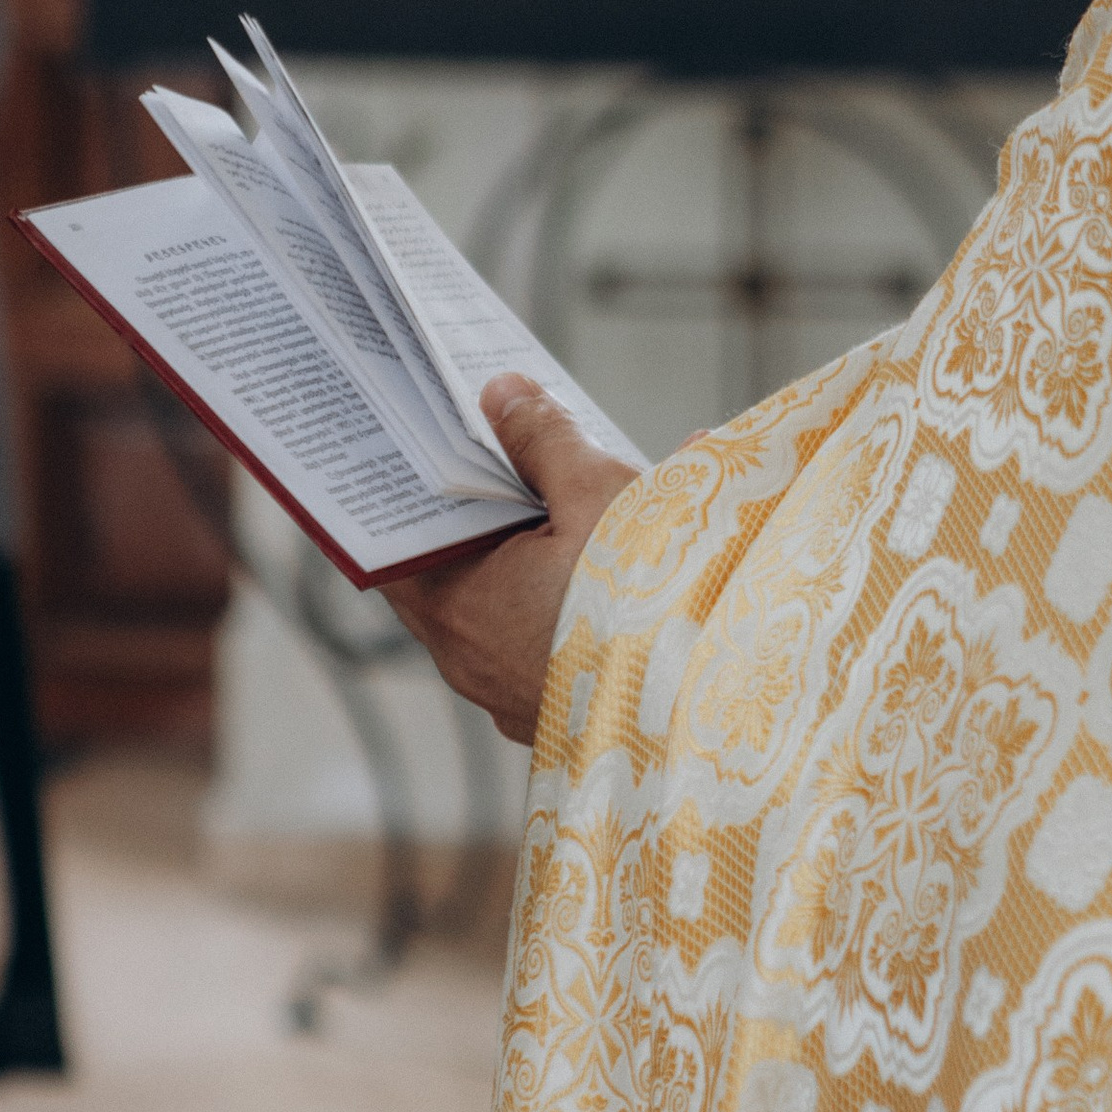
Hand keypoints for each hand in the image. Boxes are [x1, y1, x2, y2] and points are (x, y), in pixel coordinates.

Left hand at [383, 377, 638, 747]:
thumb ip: (544, 441)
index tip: (424, 443)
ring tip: (590, 498)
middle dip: (491, 509)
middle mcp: (469, 658)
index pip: (395, 535)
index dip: (409, 485)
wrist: (717, 716)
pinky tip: (631, 561)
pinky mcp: (560, 714)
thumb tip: (501, 394)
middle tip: (513, 453)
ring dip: (540, 553)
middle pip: (456, 565)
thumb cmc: (651, 610)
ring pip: (507, 605)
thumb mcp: (599, 497)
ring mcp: (512, 695)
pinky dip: (572, 599)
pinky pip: (548, 641)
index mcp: (455, 602)